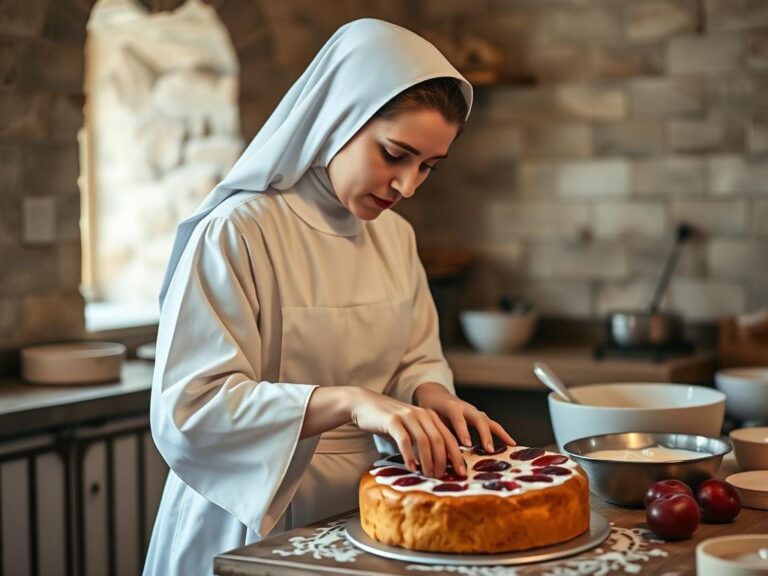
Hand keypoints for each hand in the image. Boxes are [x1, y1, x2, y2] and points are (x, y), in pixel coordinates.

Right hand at [349, 388, 465, 478]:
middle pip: (440, 440)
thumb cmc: (389, 421)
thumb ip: (423, 441)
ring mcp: (407, 416)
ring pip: (424, 441)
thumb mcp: (410, 429)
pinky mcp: (392, 420)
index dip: (457, 456)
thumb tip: (437, 466)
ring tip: (428, 475)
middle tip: (442, 477)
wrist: (365, 404)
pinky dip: (409, 455)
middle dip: (444, 461)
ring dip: (428, 461)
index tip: (462, 473)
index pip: (449, 437)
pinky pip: (404, 440)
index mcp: (430, 416)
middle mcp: (421, 414)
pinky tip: (411, 467)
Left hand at [413, 382, 515, 452]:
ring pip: (488, 421)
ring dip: (497, 434)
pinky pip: (492, 424)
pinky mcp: (479, 416)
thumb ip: (434, 434)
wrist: (434, 394)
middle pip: (478, 418)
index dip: (462, 430)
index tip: (466, 444)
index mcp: (450, 407)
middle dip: (485, 434)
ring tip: (507, 447)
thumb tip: (436, 456)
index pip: (457, 417)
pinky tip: (512, 444)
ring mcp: (474, 411)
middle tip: (488, 449)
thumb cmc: (430, 410)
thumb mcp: (429, 419)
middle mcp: (465, 407)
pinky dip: (502, 433)